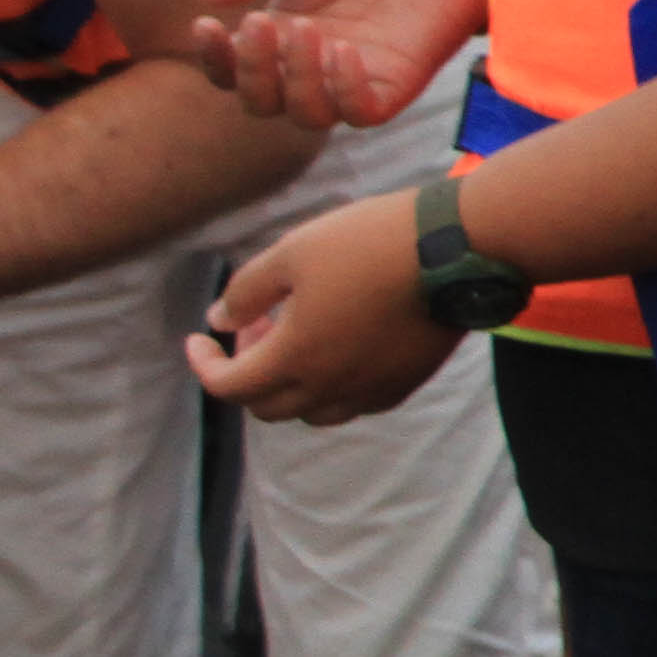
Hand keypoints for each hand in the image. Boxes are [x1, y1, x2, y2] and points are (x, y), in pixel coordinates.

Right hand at [186, 0, 488, 129]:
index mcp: (280, 38)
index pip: (232, 70)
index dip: (214, 57)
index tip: (206, 24)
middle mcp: (310, 68)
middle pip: (261, 103)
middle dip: (251, 70)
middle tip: (258, 23)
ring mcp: (351, 82)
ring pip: (306, 115)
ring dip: (295, 78)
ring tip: (306, 30)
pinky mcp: (393, 88)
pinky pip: (359, 113)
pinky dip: (344, 89)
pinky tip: (344, 50)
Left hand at [187, 191, 464, 424]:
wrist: (458, 248)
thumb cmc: (366, 243)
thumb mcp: (290, 254)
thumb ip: (245, 293)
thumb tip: (219, 320)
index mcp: (294, 359)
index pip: (229, 387)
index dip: (204, 366)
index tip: (197, 339)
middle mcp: (331, 388)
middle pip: (266, 406)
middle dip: (246, 372)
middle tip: (255, 325)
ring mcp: (371, 391)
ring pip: (310, 412)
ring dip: (288, 384)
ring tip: (294, 334)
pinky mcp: (405, 384)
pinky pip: (353, 404)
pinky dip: (328, 387)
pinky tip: (336, 345)